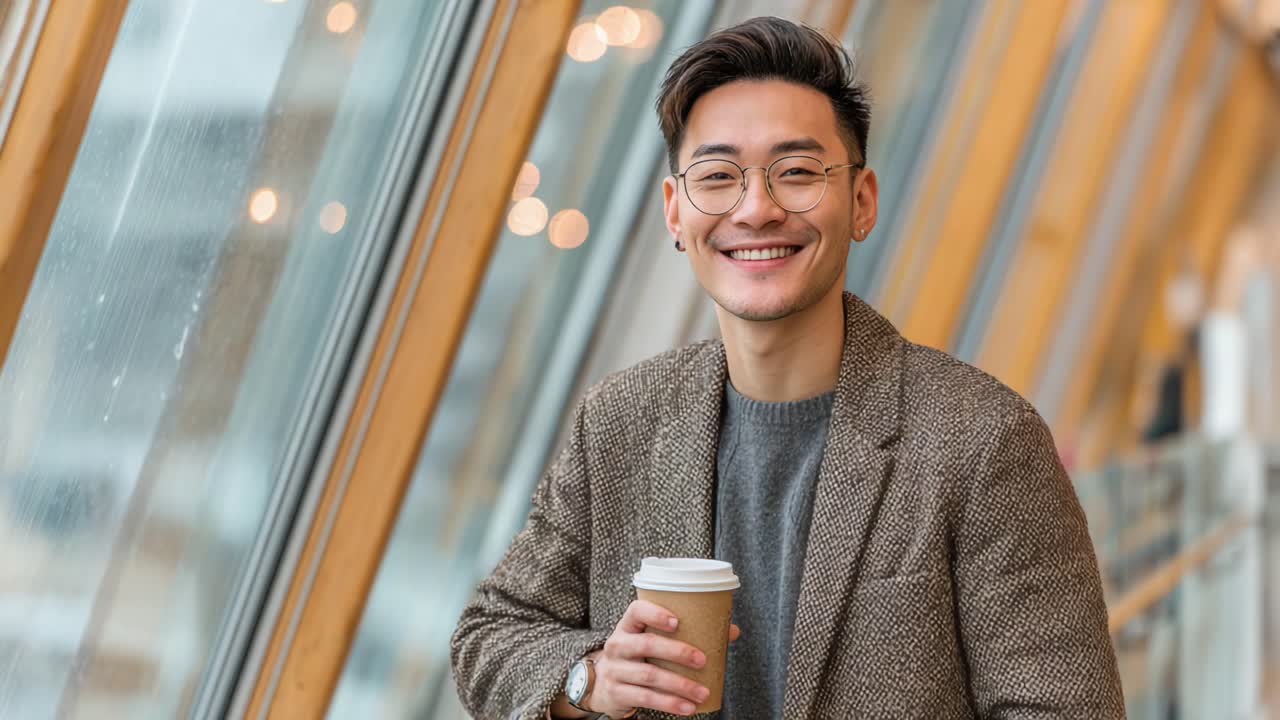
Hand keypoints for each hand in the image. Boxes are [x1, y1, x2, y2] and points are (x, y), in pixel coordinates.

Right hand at [584, 600, 740, 717]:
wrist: (602, 684)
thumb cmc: (637, 655)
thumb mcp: (650, 640)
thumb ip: (686, 633)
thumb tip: (731, 630)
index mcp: (628, 626)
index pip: (636, 611)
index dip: (655, 613)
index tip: (677, 621)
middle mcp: (617, 645)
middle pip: (647, 644)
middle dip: (677, 652)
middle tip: (702, 660)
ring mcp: (615, 669)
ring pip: (649, 675)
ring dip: (679, 685)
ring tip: (703, 692)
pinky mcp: (617, 692)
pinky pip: (646, 698)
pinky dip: (669, 704)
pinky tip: (687, 707)